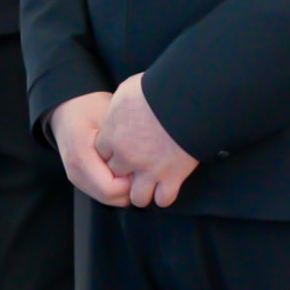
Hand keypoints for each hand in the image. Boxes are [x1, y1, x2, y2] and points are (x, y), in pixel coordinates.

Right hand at [49, 91, 132, 205]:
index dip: (131, 182)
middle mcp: (76, 173)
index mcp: (81, 157)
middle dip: (130, 187)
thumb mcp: (109, 117)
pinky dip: (116, 184)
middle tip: (138, 166)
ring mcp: (76, 178)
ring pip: (109, 198)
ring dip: (124, 186)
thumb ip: (122, 142)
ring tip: (129, 164)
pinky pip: (104, 192)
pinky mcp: (80, 179)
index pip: (111, 189)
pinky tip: (121, 166)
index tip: (140, 165)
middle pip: (112, 198)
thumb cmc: (89, 108)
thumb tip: (139, 167)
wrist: (67, 108)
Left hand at [90, 74, 198, 207]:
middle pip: (117, 176)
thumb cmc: (157, 89)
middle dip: (126, 172)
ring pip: (137, 197)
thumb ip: (120, 106)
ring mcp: (149, 170)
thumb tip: (124, 107)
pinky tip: (168, 185)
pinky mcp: (172, 177)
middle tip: (137, 164)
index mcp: (113, 135)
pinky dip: (165, 195)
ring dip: (143, 191)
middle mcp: (127, 157)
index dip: (113, 152)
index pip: (103, 154)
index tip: (123, 148)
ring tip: (151, 182)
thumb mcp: (128, 90)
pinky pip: (163, 199)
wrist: (186, 99)